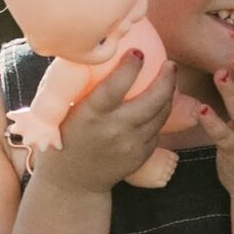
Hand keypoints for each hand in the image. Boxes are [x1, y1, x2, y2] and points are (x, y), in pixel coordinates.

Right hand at [36, 49, 175, 195]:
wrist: (73, 181)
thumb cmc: (65, 137)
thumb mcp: (63, 112)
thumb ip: (79, 86)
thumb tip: (93, 54)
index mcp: (91, 115)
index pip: (115, 87)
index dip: (129, 68)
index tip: (138, 51)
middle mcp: (114, 130)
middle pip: (151, 101)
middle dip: (166, 79)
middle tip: (170, 64)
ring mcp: (131, 145)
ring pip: (160, 115)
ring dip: (169, 94)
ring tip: (170, 78)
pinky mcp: (141, 156)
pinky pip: (157, 130)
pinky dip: (160, 113)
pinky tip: (161, 102)